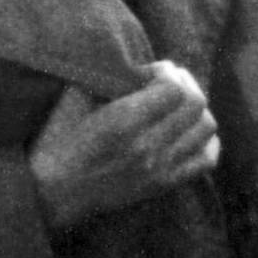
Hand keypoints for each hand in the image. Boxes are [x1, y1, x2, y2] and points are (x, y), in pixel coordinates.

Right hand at [27, 62, 220, 230]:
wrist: (50, 195)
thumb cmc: (56, 142)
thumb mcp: (73, 98)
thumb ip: (106, 75)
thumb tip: (134, 61)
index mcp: (124, 122)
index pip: (174, 88)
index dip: (167, 71)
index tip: (149, 72)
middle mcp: (148, 146)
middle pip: (196, 104)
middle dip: (185, 83)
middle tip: (166, 81)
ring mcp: (160, 168)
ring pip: (207, 127)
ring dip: (196, 108)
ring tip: (177, 104)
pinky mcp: (164, 185)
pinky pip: (206, 159)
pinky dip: (206, 140)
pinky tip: (188, 130)